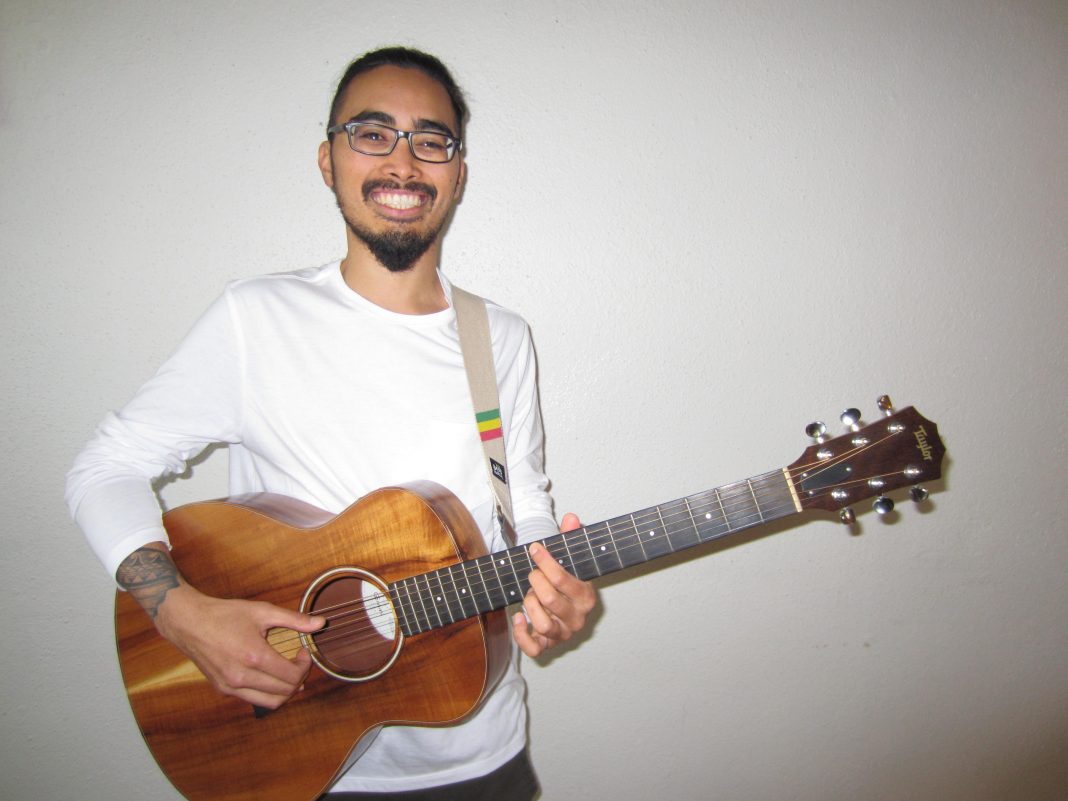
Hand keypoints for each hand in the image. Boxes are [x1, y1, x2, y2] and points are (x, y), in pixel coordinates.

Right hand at [154, 583, 324, 708]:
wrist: (188, 622)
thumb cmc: (225, 614)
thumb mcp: (262, 611)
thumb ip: (294, 619)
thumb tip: (321, 623)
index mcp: (254, 656)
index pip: (292, 676)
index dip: (305, 665)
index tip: (303, 652)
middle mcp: (242, 677)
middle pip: (284, 691)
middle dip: (299, 678)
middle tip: (298, 662)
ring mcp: (230, 687)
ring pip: (270, 702)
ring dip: (285, 691)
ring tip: (288, 673)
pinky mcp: (222, 690)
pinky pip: (253, 699)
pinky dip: (267, 693)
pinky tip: (269, 677)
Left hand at [512, 512, 596, 656]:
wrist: (569, 610)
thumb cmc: (568, 583)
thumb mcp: (571, 560)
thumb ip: (570, 538)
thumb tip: (571, 517)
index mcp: (586, 597)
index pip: (563, 579)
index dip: (545, 561)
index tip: (534, 549)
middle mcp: (577, 618)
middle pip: (549, 599)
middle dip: (535, 581)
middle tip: (533, 574)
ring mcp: (563, 634)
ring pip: (542, 624)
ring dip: (530, 605)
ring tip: (530, 595)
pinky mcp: (548, 646)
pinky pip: (534, 649)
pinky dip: (522, 634)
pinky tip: (519, 617)